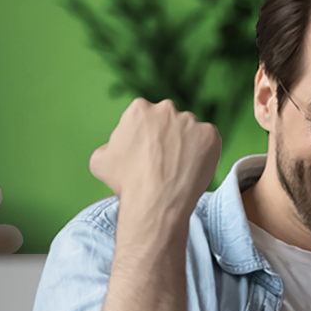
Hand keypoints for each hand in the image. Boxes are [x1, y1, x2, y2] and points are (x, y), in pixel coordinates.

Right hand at [89, 98, 221, 210]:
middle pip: (169, 120)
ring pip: (190, 130)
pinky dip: (204, 153)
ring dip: (187, 144)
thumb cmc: (125, 182)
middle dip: (167, 136)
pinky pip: (209, 141)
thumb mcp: (100, 160)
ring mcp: (191, 121)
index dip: (145, 136)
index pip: (145, 117)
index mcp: (139, 108)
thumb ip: (109, 145)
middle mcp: (166, 108)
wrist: (155, 202)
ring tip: (179, 169)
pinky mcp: (210, 135)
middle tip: (165, 161)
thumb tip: (115, 145)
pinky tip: (193, 169)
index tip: (147, 152)